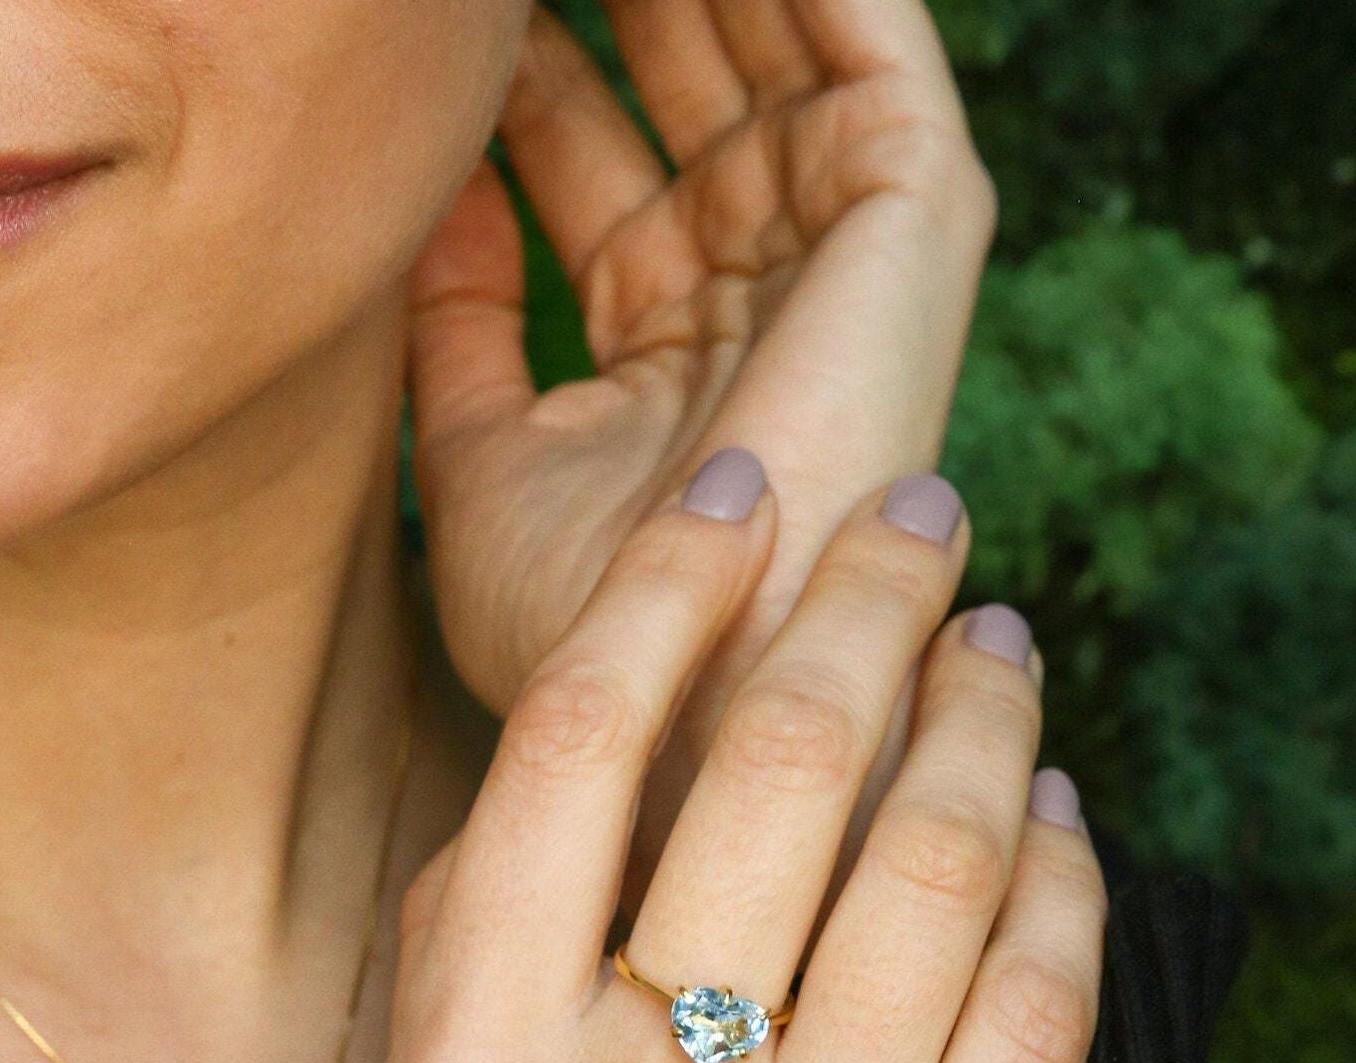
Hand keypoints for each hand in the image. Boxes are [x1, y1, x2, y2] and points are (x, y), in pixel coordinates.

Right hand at [359, 469, 1104, 1062]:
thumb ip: (480, 972)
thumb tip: (609, 747)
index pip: (579, 745)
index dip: (670, 582)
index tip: (738, 497)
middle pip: (776, 766)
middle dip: (864, 594)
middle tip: (916, 511)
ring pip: (936, 867)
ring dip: (986, 717)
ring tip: (999, 644)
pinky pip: (1039, 1021)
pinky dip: (1061, 883)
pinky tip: (1053, 819)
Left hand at [409, 0, 995, 906]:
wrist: (680, 700)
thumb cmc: (575, 627)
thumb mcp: (477, 461)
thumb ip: (457, 327)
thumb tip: (440, 193)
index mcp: (666, 340)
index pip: (596, 162)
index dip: (525, 79)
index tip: (453, 32)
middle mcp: (758, 287)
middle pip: (686, 81)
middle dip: (613, 1)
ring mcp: (839, 255)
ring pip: (776, 38)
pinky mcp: (915, 223)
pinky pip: (872, 36)